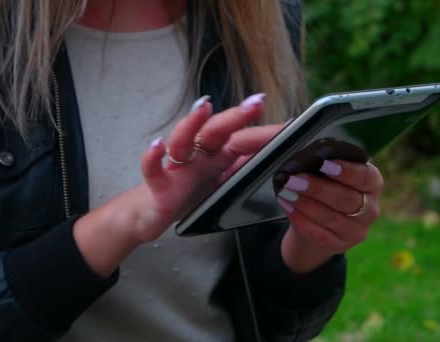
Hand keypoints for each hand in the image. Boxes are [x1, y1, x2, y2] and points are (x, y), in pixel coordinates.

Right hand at [74, 94, 283, 276]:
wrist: (150, 215)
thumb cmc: (186, 194)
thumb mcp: (221, 182)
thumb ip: (242, 167)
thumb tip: (273, 156)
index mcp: (216, 156)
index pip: (242, 139)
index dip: (263, 132)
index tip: (289, 125)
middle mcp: (197, 156)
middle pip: (215, 131)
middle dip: (236, 115)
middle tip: (256, 103)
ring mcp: (177, 168)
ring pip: (182, 141)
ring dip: (191, 123)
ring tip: (203, 107)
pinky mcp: (159, 186)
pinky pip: (153, 169)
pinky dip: (152, 157)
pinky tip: (157, 145)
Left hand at [278, 159, 383, 273]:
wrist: (319, 220)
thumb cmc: (325, 184)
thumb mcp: (327, 169)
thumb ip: (319, 156)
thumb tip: (297, 141)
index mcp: (372, 182)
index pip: (365, 177)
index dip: (346, 171)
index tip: (323, 164)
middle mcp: (371, 208)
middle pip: (347, 199)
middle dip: (318, 188)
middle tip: (294, 179)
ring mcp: (357, 230)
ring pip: (332, 218)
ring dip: (306, 204)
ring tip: (286, 192)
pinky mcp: (341, 244)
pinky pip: (320, 235)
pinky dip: (302, 220)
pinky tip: (288, 207)